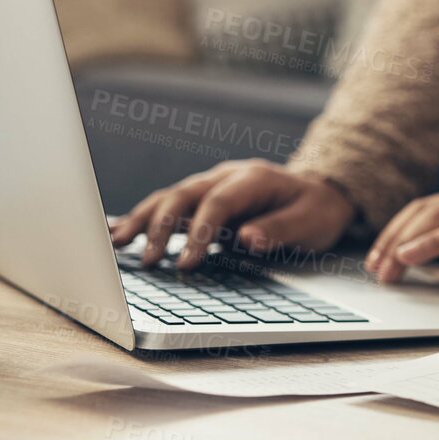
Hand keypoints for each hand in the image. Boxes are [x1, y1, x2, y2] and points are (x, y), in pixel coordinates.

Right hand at [109, 160, 354, 268]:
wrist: (321, 194)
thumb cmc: (316, 210)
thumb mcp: (312, 222)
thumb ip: (280, 229)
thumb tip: (249, 239)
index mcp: (254, 178)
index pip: (219, 202)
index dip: (200, 232)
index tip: (187, 263)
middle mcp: (226, 176)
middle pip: (184, 194)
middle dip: (161, 226)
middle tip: (149, 261)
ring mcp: (211, 185)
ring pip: (169, 197)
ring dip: (142, 220)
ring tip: (118, 243)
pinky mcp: (202, 200)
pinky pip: (168, 206)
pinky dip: (143, 218)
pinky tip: (119, 232)